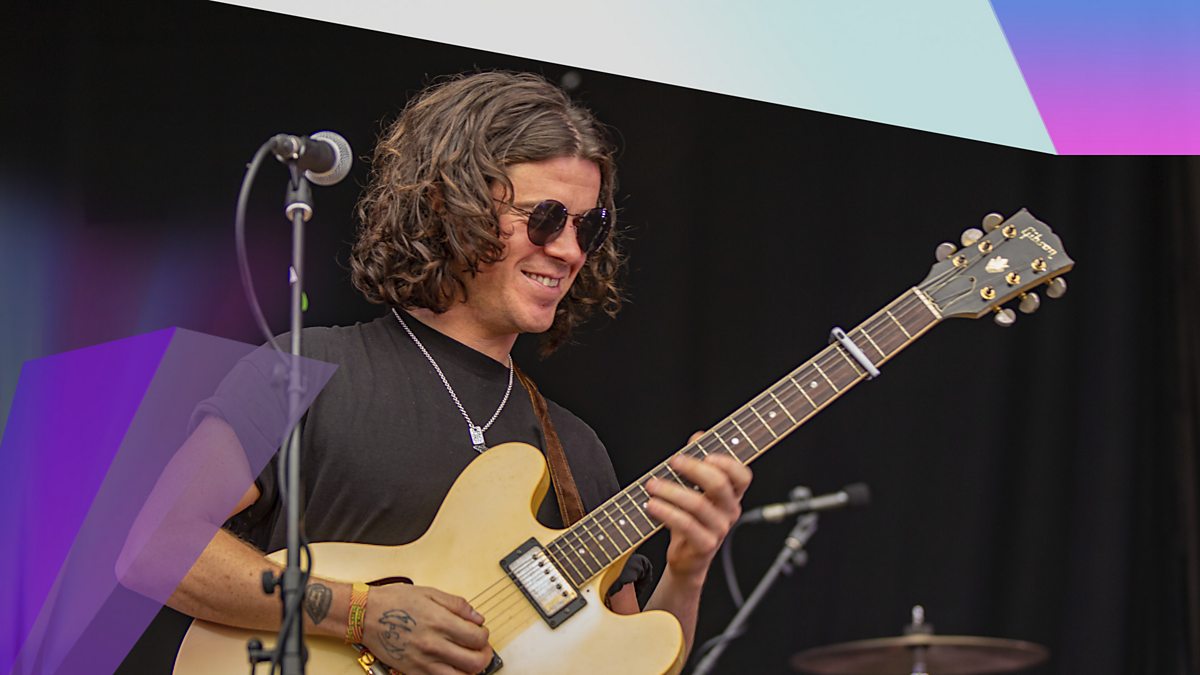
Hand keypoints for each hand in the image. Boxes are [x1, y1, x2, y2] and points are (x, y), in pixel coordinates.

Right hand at [360, 583, 491, 674]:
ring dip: (470, 670)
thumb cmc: (394, 602)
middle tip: (481, 649)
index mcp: (440, 622)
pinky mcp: (413, 672)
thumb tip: (477, 617)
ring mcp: (423, 662)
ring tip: (467, 659)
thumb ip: (457, 605)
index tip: (480, 632)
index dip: (485, 636)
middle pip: (474, 662)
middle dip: (484, 656)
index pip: (477, 638)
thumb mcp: (430, 593)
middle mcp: (433, 644)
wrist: (365, 615)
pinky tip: (450, 665)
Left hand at [644, 432, 752, 581]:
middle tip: (672, 461)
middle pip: (719, 485)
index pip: (742, 475)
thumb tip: (698, 436)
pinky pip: (686, 525)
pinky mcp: (705, 545)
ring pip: (698, 505)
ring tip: (651, 485)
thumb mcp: (695, 490)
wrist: (688, 559)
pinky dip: (666, 512)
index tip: (707, 454)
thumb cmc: (692, 519)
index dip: (728, 463)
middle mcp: (730, 511)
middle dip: (694, 469)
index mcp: (732, 495)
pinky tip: (651, 505)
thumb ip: (698, 462)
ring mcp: (719, 529)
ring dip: (671, 491)